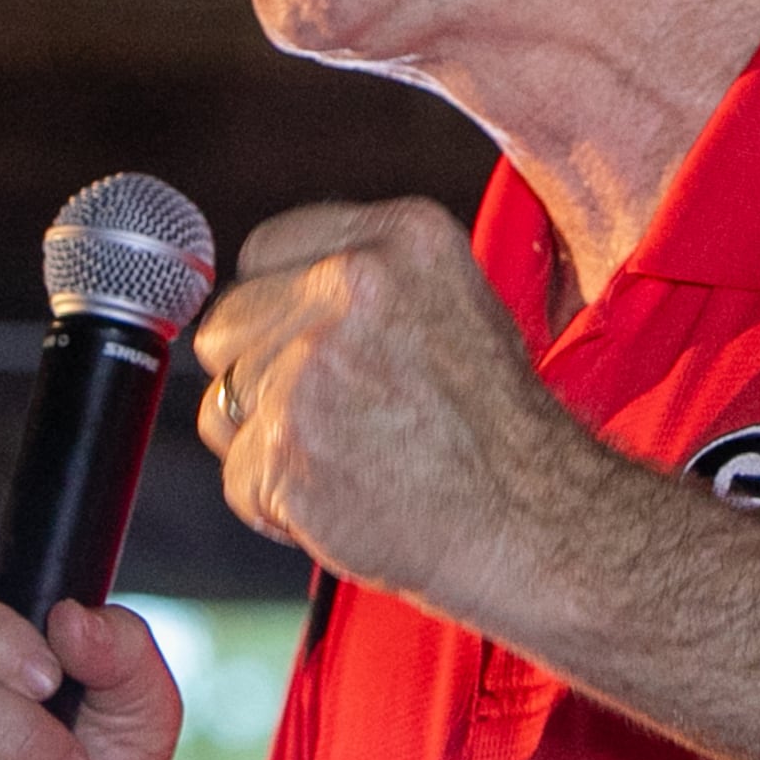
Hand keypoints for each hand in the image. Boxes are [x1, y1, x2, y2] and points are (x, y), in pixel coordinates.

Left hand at [190, 198, 601, 620]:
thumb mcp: (458, 305)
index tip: (306, 348)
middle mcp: (351, 283)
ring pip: (223, 403)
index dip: (278, 310)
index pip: (266, 250)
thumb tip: (273, 296)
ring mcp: (311, 364)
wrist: (537, 523)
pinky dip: (275, 505)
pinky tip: (342, 500)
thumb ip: (366, 284)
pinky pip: (237, 475)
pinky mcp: (286, 443)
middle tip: (327, 417)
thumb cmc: (503, 431)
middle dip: (258, 376)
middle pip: (228, 323)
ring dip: (267, 444)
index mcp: (401, 236)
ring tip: (347, 460)